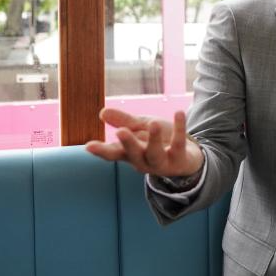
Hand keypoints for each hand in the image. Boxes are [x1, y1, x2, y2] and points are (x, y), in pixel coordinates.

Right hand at [86, 107, 203, 177]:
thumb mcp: (140, 128)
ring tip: (153, 123)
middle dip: (128, 144)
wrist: (187, 157)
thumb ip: (124, 121)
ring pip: (155, 154)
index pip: (113, 153)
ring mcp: (162, 163)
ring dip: (154, 139)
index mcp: (130, 153)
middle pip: (133, 154)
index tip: (89, 146)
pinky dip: (180, 128)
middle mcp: (143, 161)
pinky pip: (179, 143)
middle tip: (120, 131)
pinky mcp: (179, 159)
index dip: (101, 151)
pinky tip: (179, 113)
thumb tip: (102, 112)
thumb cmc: (158, 141)